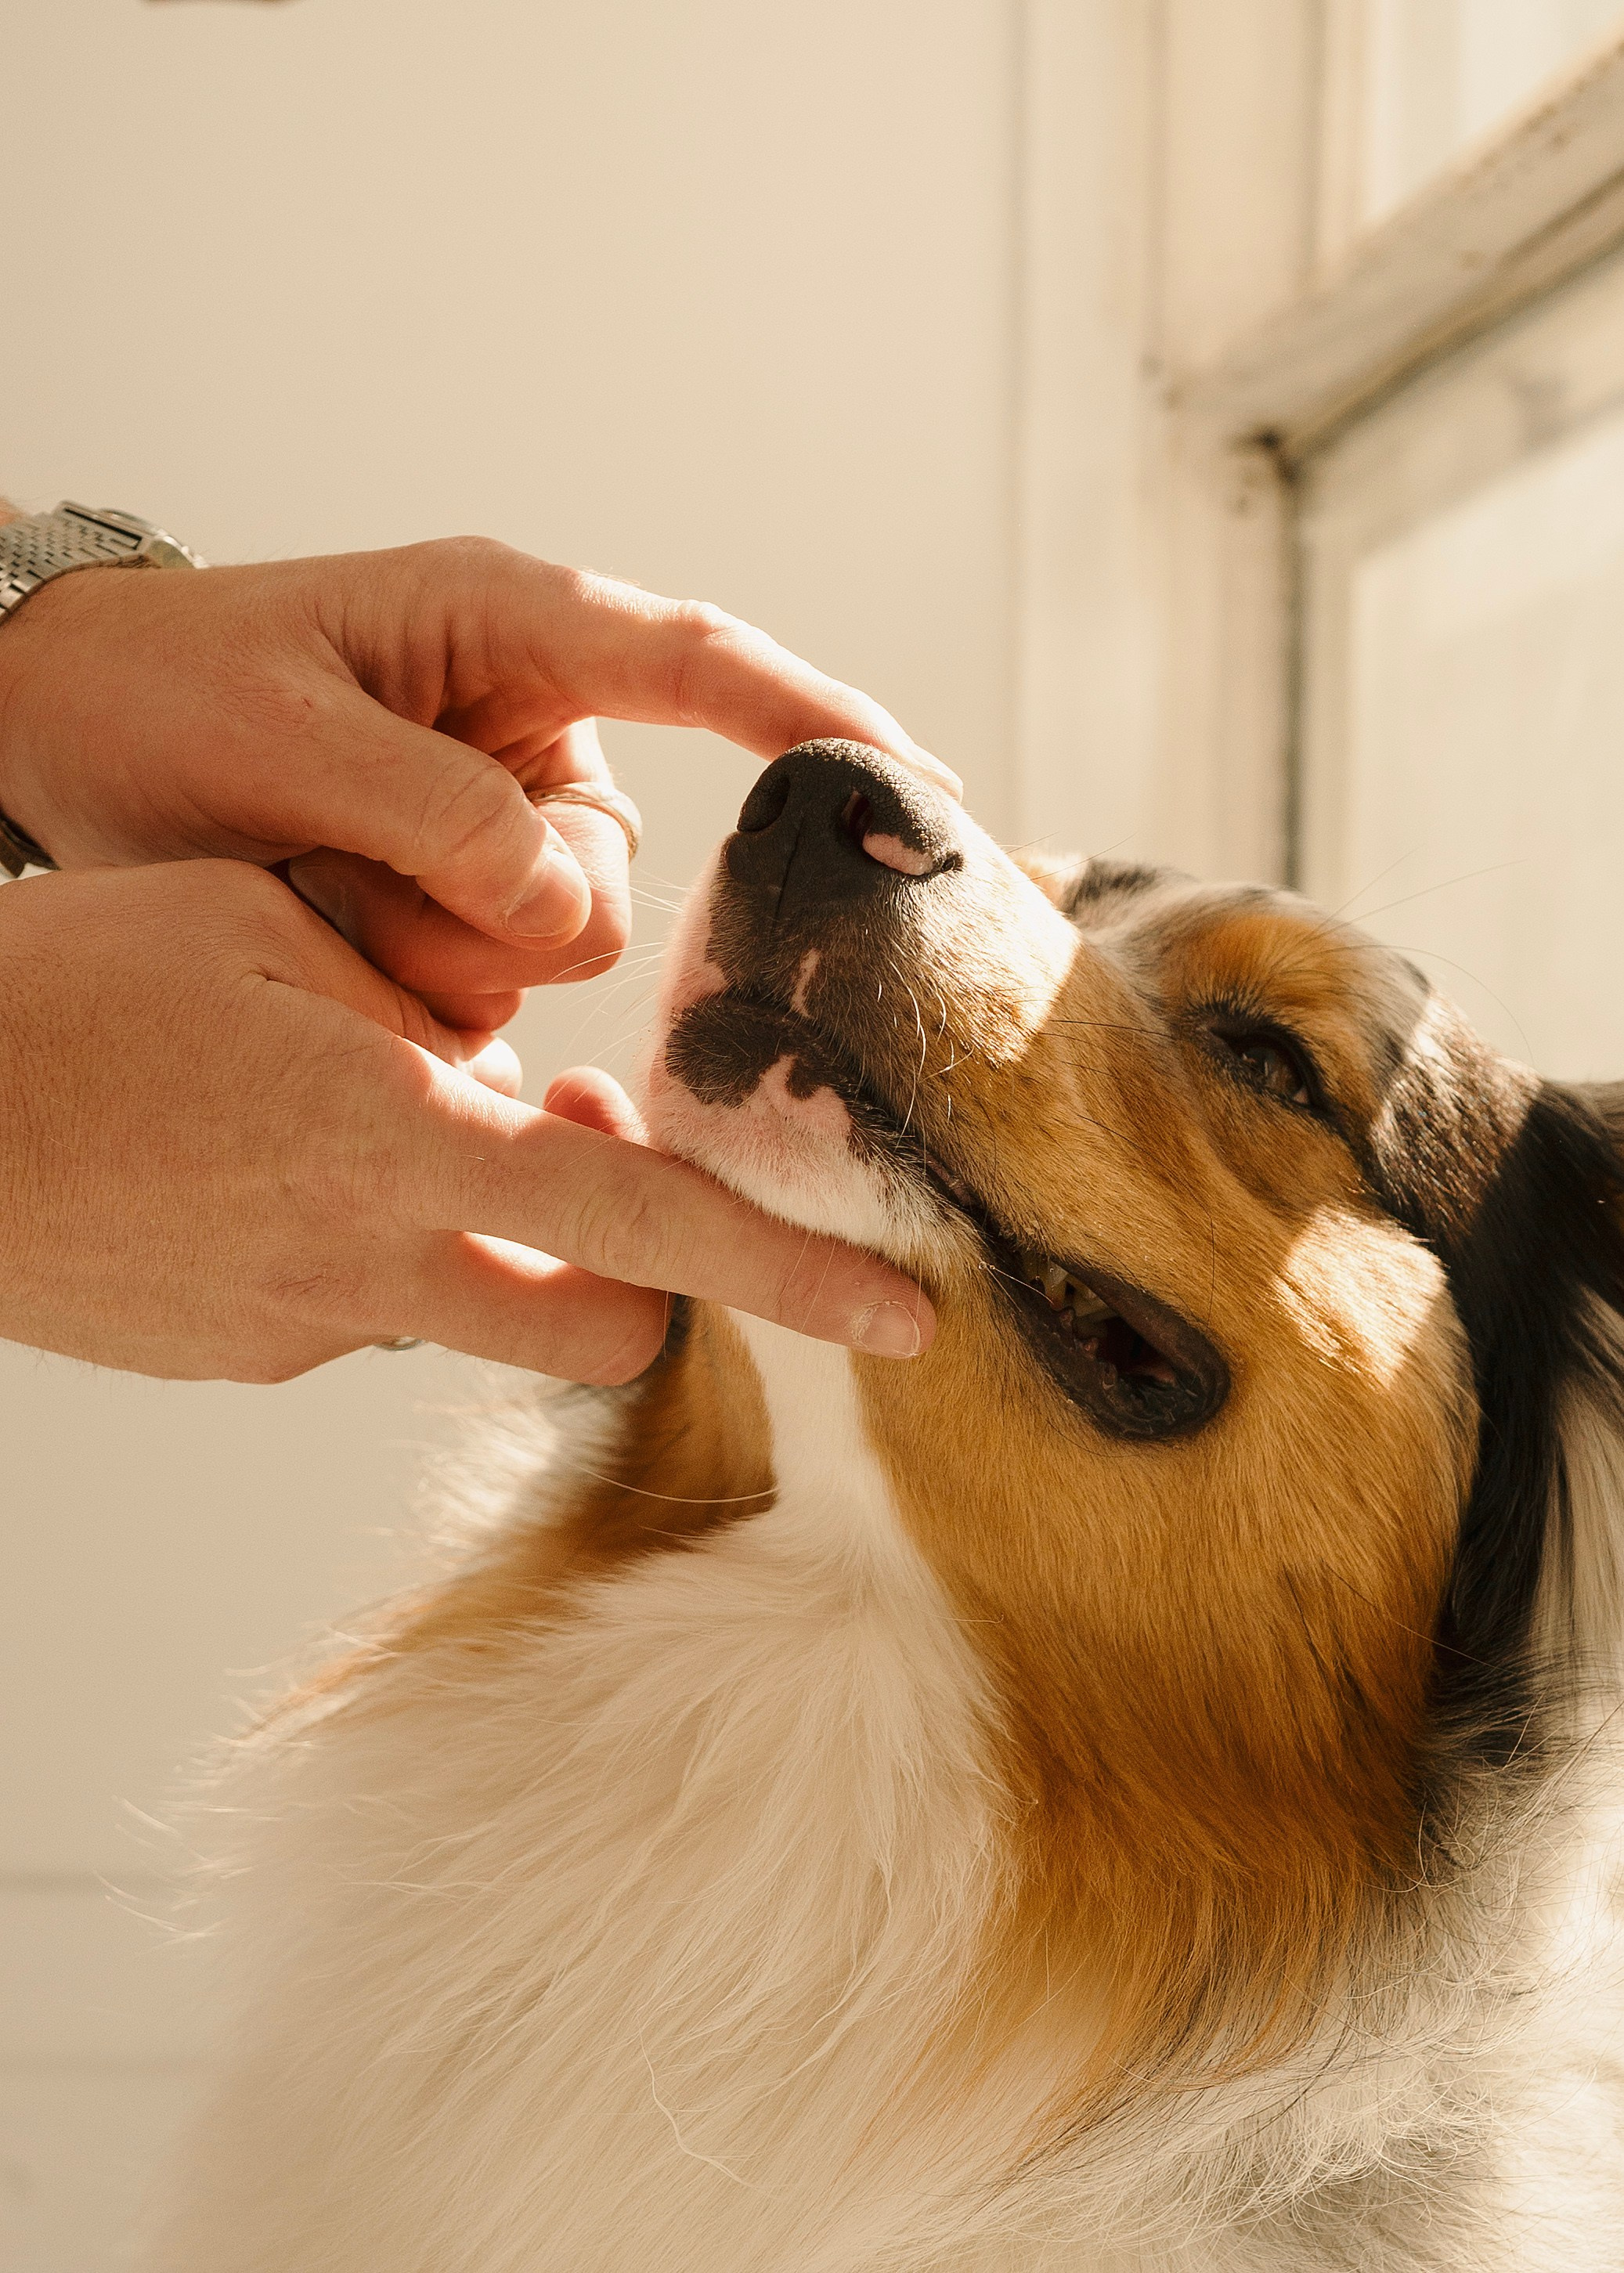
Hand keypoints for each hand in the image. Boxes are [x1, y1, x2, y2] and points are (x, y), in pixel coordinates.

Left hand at [0, 535, 958, 1029]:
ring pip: (548, 954)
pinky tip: (311, 919)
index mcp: (514, 630)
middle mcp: (535, 738)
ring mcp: (502, 833)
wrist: (54, 737)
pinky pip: (484, 993)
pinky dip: (394, 984)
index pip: (704, 665)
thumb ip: (432, 811)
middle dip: (489, 908)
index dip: (820, 723)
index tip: (919, 790)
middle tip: (343, 865)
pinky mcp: (461, 909)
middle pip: (610, 881)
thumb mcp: (280, 732)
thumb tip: (560, 902)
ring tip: (300, 880)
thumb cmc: (160, 694)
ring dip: (419, 951)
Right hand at [0, 862, 933, 1381]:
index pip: (650, 1222)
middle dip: (648, 1271)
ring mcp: (303, 1330)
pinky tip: (284, 1167)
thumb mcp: (272, 922)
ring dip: (504, 1251)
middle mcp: (373, 1266)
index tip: (909, 1319)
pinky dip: (380, 1253)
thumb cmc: (69, 992)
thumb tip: (508, 1055)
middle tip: (587, 1139)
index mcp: (401, 1140)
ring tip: (399, 1121)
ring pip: (484, 1321)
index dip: (796, 1278)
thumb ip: (424, 989)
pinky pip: (367, 1316)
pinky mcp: (238, 1358)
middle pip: (606, 1326)